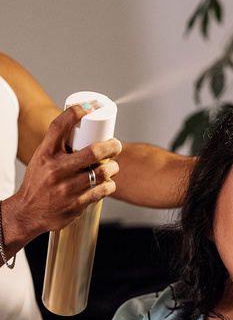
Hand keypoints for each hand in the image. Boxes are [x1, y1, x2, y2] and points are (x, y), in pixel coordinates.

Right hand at [12, 104, 120, 238]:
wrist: (28, 212)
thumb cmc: (39, 183)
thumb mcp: (42, 159)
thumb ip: (58, 146)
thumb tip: (83, 128)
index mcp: (45, 154)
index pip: (59, 126)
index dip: (76, 112)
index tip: (89, 107)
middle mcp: (56, 170)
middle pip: (93, 152)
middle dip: (111, 146)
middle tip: (116, 145)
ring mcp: (67, 188)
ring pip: (102, 173)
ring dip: (113, 168)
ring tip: (113, 167)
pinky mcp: (76, 204)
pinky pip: (102, 191)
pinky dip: (109, 186)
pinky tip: (108, 183)